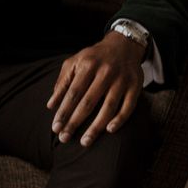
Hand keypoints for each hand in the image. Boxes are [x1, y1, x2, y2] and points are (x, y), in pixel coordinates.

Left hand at [47, 30, 144, 147]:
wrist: (123, 45)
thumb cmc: (94, 57)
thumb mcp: (75, 62)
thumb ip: (62, 82)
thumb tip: (51, 105)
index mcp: (88, 65)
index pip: (73, 93)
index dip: (63, 111)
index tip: (55, 127)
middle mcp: (105, 72)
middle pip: (88, 102)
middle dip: (75, 122)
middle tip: (65, 138)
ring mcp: (122, 79)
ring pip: (108, 107)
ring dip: (96, 127)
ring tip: (85, 141)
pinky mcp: (136, 86)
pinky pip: (128, 106)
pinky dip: (120, 119)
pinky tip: (109, 130)